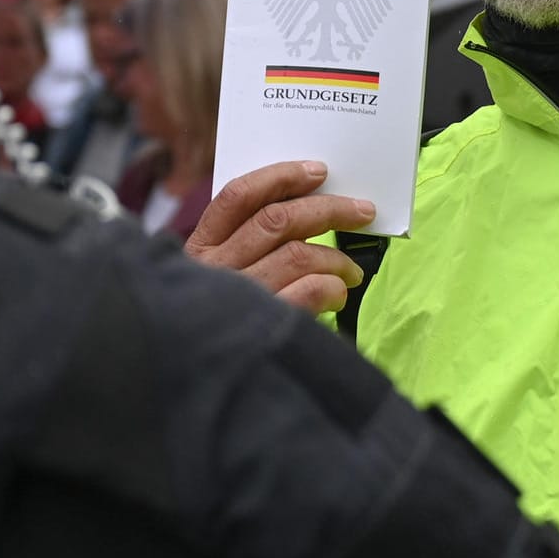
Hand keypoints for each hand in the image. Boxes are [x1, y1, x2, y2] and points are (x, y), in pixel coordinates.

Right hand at [186, 161, 374, 313]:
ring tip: (352, 271)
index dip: (280, 177)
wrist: (196, 385)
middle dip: (328, 209)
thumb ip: (246, 247)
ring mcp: (236, 299)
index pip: (238, 197)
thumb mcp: (216, 278)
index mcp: (199, 249)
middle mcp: (214, 269)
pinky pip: (307, 293)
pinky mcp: (259, 329)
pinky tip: (338, 294)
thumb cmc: (215, 323)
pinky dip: (330, 287)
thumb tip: (307, 213)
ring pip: (298, 254)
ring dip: (335, 257)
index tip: (318, 172)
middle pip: (277, 220)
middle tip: (362, 211)